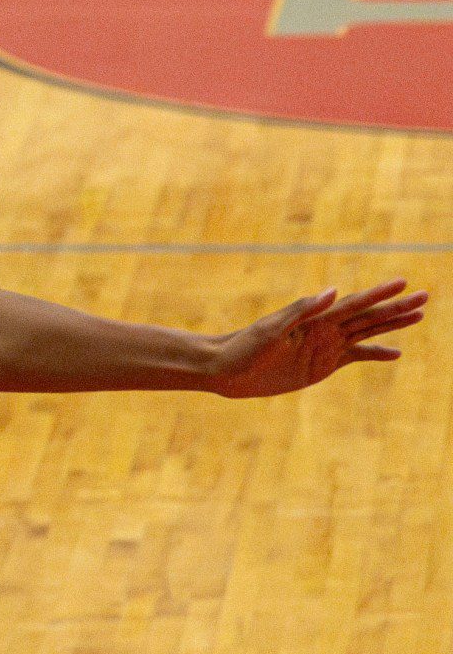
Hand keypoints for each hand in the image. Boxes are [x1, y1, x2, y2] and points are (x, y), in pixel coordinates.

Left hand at [210, 280, 425, 397]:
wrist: (226, 370)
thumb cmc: (243, 346)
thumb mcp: (270, 329)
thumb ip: (301, 310)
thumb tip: (333, 290)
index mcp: (314, 318)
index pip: (354, 304)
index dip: (380, 294)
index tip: (404, 283)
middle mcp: (324, 329)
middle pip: (368, 316)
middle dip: (397, 307)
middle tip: (426, 296)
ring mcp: (325, 347)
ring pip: (367, 333)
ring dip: (392, 326)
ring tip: (418, 316)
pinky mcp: (321, 365)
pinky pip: (355, 357)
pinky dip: (375, 354)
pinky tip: (395, 353)